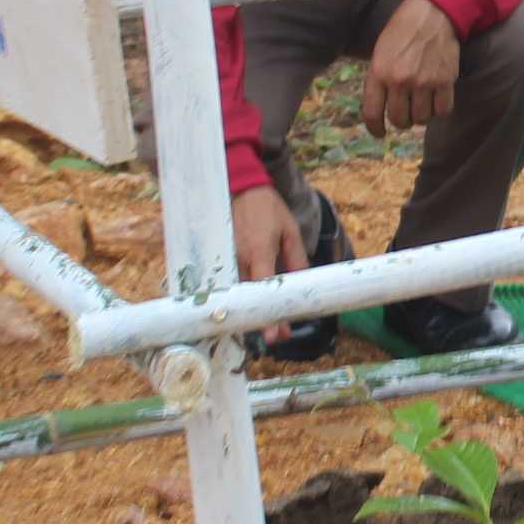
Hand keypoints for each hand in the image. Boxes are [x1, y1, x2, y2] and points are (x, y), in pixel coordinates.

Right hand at [231, 181, 313, 351]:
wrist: (241, 187)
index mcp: (259, 251)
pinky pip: (229, 282)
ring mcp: (226, 258)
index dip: (269, 314)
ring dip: (250, 311)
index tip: (276, 335)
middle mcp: (239, 258)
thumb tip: (303, 284)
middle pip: (248, 298)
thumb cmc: (268, 208)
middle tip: (278, 336)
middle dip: (262, 319)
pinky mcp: (219, 256)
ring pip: (236, 293)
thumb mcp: (290, 231)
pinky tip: (248, 306)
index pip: (264, 289)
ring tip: (267, 324)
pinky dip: (238, 297)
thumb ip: (297, 258)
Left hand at [362, 0, 462, 133]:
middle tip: (406, 111)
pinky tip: (437, 98)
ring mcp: (424, 82)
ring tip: (422, 102)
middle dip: (402, 120)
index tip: (380, 133)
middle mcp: (400, 81)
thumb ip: (378, 80)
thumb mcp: (380, 53)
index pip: (372, 113)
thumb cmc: (402, 32)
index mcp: (379, 73)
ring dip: (421, 115)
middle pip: (400, 120)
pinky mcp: (445, 81)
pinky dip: (439, 109)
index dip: (375, 128)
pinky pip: (442, 111)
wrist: (432, 14)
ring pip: (422, 119)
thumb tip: (379, 108)